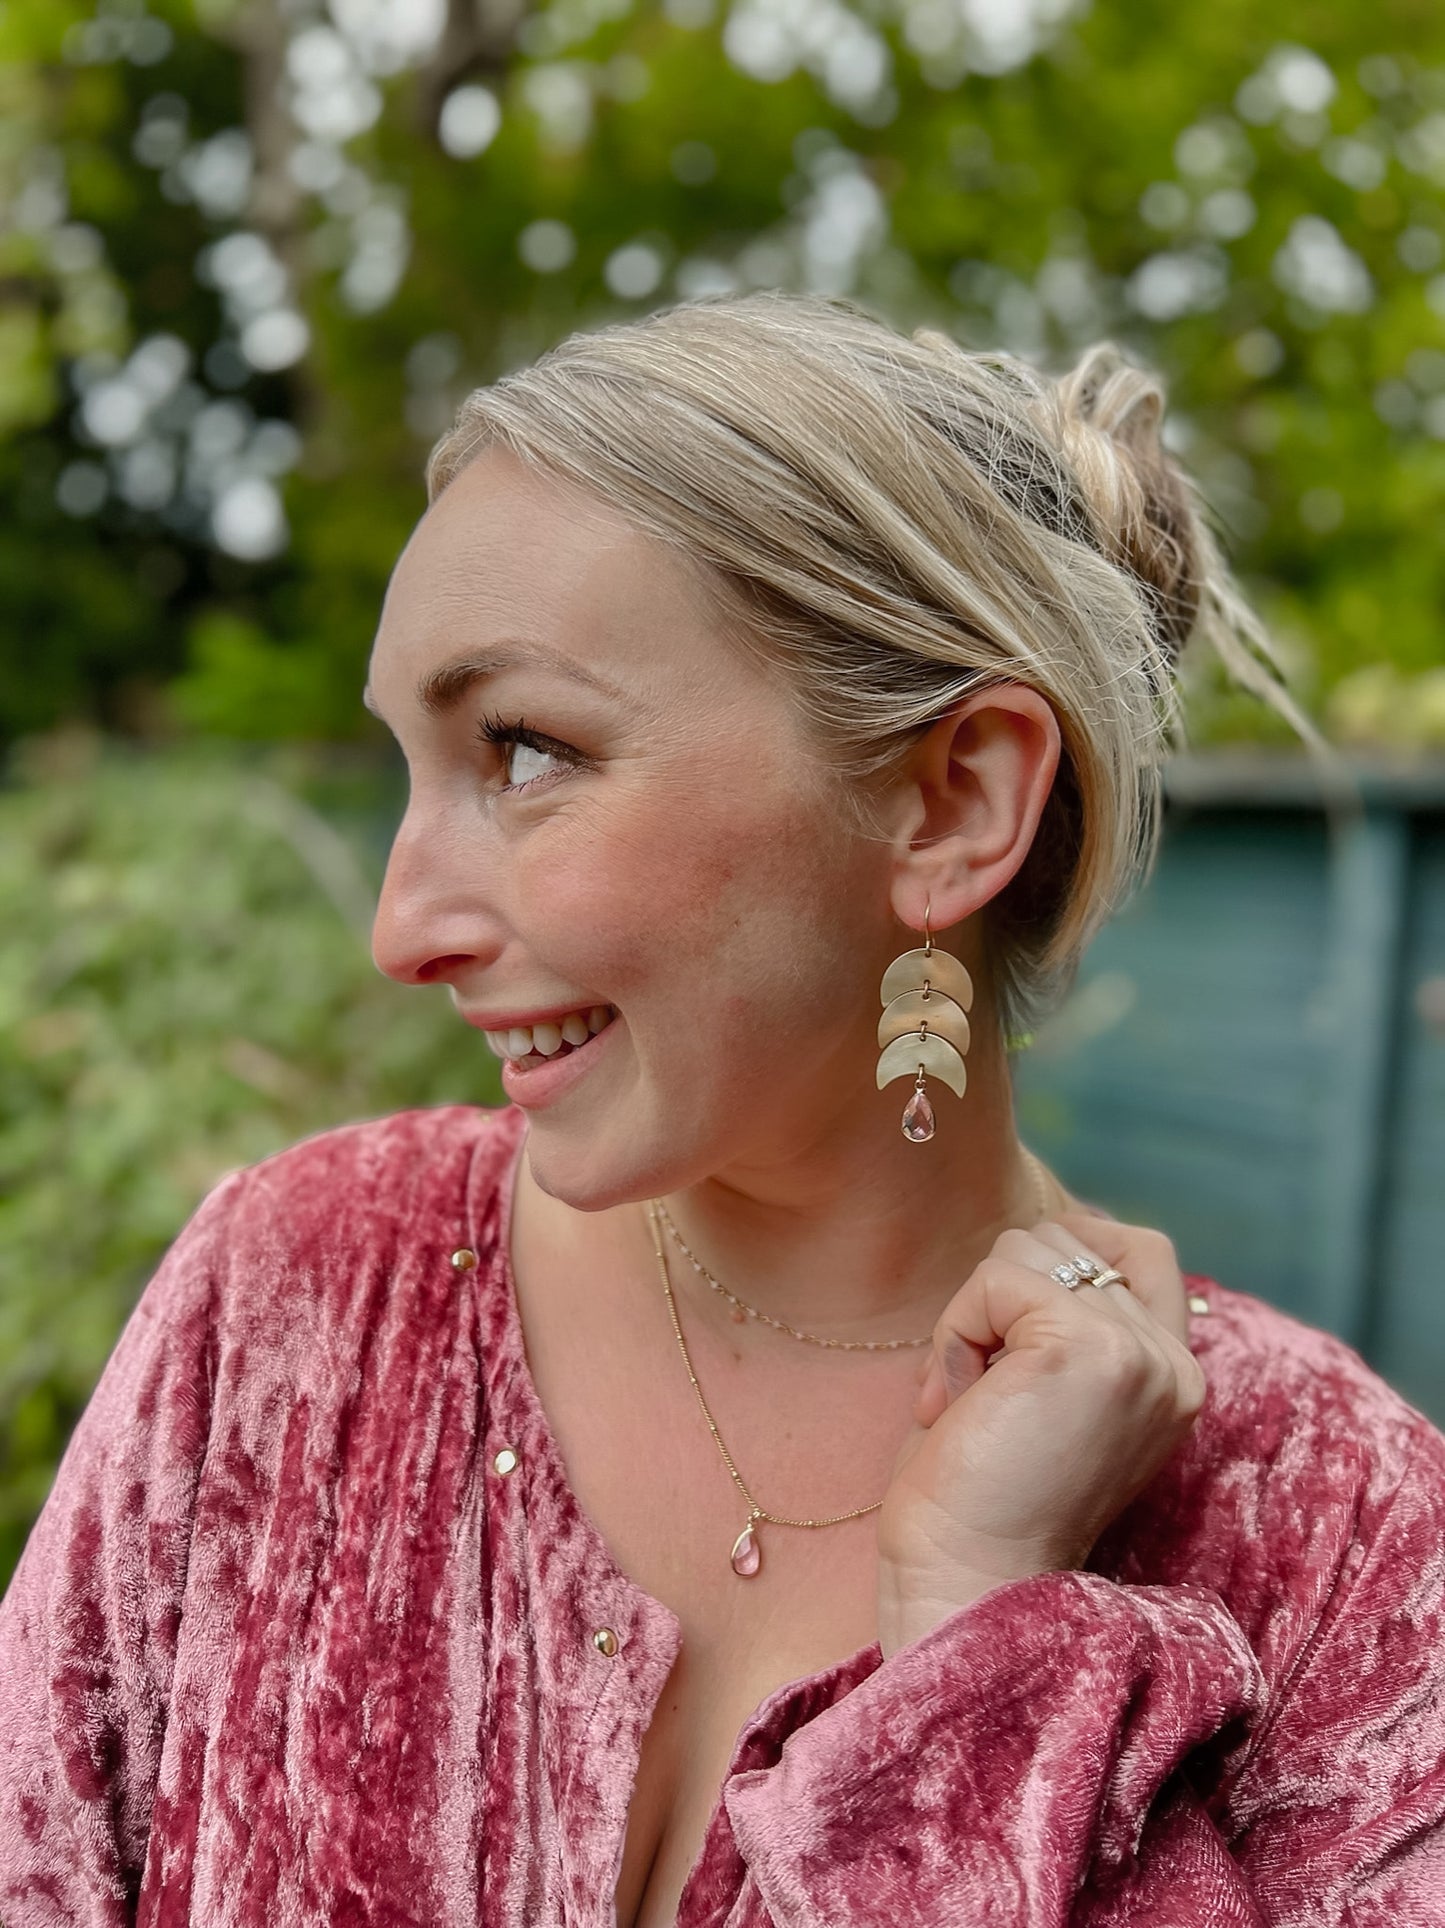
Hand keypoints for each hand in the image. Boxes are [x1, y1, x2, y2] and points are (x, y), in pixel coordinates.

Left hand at [875, 1212, 1205, 1657]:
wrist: (963, 1580)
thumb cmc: (978, 1497)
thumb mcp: (1042, 1391)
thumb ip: (1062, 1321)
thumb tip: (1035, 1239)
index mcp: (1173, 1378)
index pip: (1142, 1248)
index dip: (1066, 1251)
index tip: (1007, 1321)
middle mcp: (1172, 1364)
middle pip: (1063, 1238)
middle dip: (998, 1298)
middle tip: (978, 1391)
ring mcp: (1138, 1354)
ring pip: (1025, 1248)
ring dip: (971, 1318)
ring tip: (970, 1402)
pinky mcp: (1089, 1349)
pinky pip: (996, 1279)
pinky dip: (955, 1332)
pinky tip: (954, 1404)